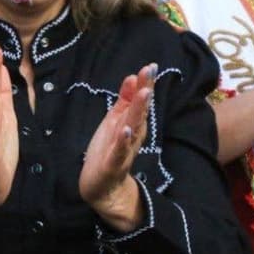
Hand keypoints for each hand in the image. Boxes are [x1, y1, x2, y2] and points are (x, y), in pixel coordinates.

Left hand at [80, 64, 155, 230]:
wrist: (102, 187)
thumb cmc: (109, 150)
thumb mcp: (115, 121)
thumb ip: (124, 100)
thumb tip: (132, 77)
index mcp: (131, 123)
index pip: (140, 101)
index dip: (145, 83)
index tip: (151, 66)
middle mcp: (132, 135)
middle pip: (140, 111)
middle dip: (145, 91)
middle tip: (150, 72)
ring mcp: (123, 149)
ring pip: (133, 128)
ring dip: (138, 111)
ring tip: (144, 94)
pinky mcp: (113, 164)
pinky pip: (119, 151)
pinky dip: (123, 141)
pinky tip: (126, 129)